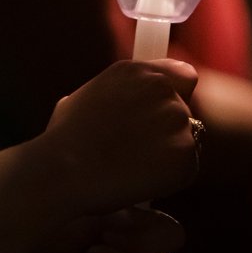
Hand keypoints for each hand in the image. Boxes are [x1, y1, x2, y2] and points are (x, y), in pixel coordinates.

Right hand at [43, 59, 198, 212]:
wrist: (63, 169)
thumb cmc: (63, 140)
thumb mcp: (83, 97)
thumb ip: (114, 94)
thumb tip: (118, 104)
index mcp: (137, 71)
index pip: (182, 75)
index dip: (176, 94)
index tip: (161, 114)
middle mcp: (161, 87)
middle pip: (186, 109)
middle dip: (169, 129)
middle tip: (139, 151)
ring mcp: (176, 118)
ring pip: (189, 139)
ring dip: (169, 153)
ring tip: (133, 167)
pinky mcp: (184, 151)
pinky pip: (187, 167)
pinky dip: (169, 179)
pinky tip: (139, 181)